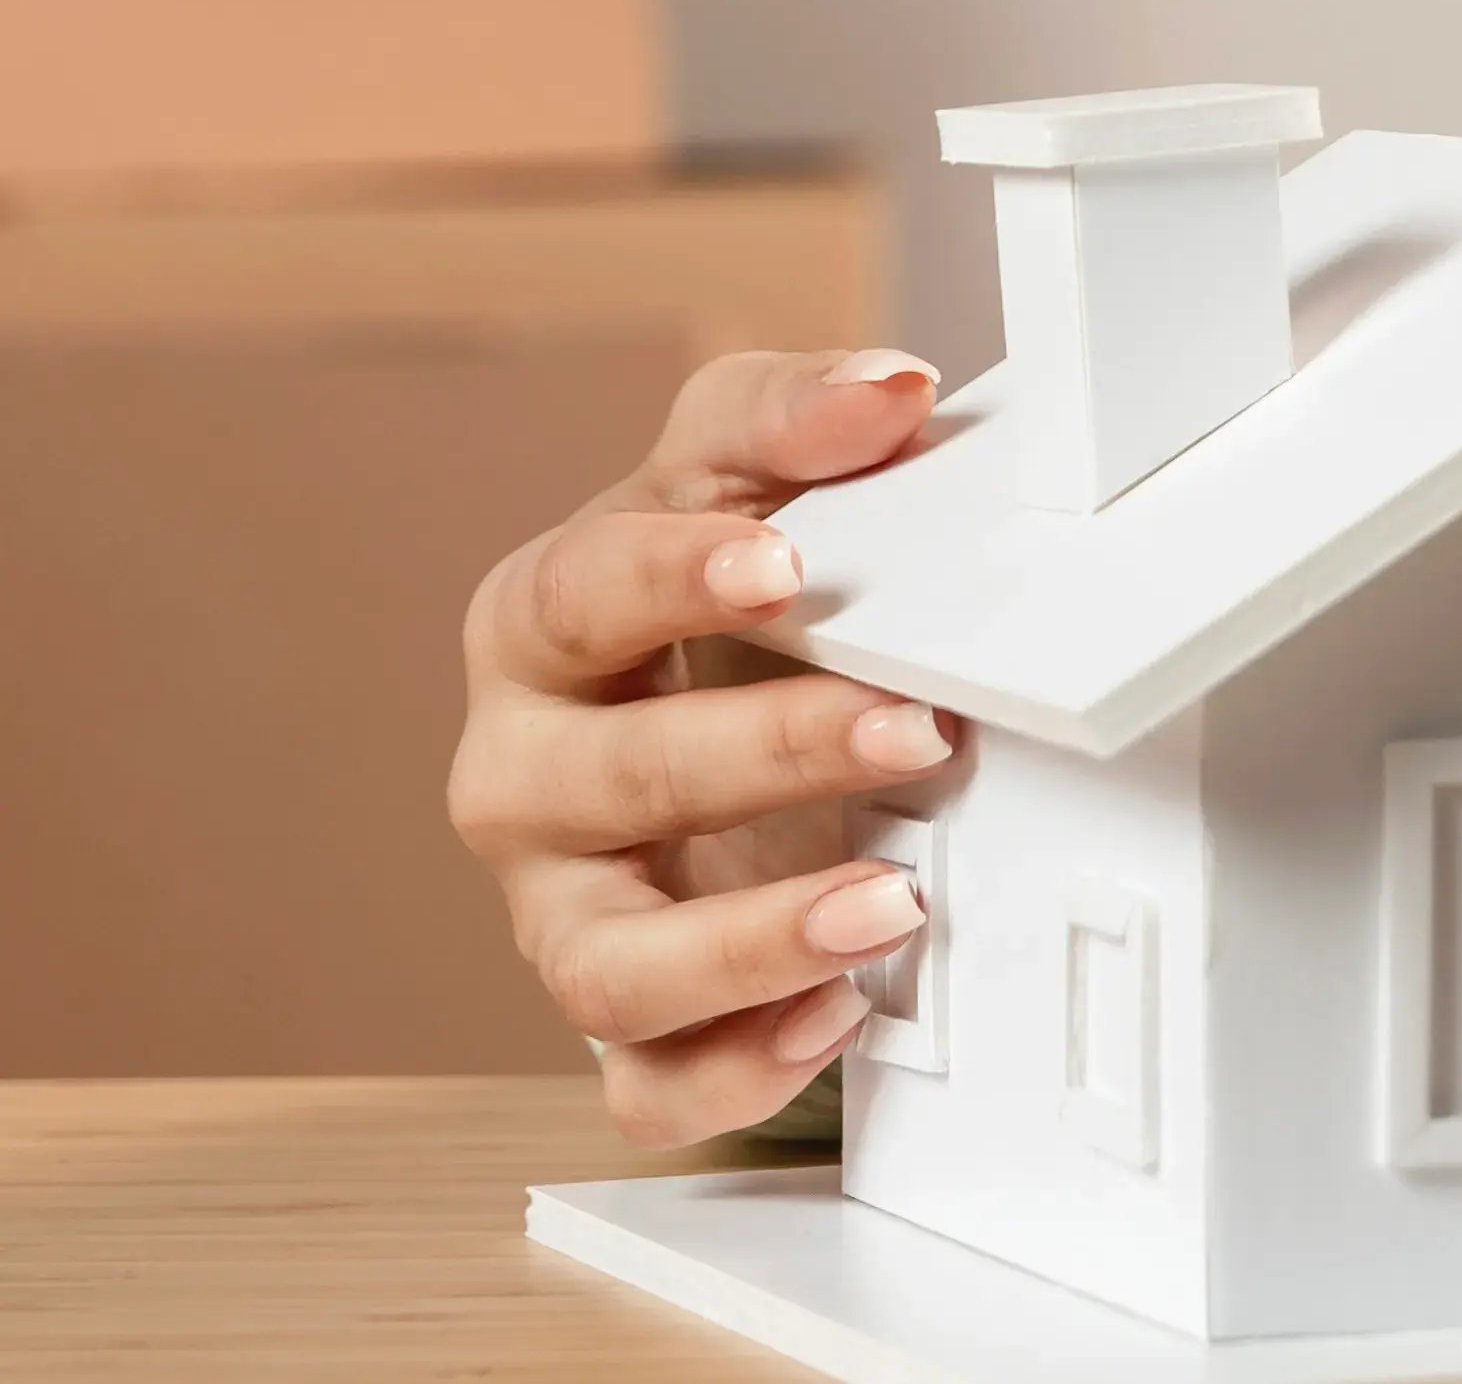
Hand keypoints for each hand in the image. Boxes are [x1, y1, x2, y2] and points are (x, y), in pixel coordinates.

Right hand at [448, 349, 959, 1143]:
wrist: (728, 736)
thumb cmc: (722, 603)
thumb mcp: (740, 483)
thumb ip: (793, 421)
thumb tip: (883, 392)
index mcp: (538, 630)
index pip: (578, 596)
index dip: (674, 579)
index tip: (786, 564)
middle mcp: (526, 782)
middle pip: (615, 782)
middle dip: (770, 754)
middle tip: (917, 732)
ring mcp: (564, 913)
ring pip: (611, 966)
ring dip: (750, 944)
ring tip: (890, 904)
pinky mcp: (628, 1026)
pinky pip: (653, 1086)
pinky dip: (740, 1070)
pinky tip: (841, 1019)